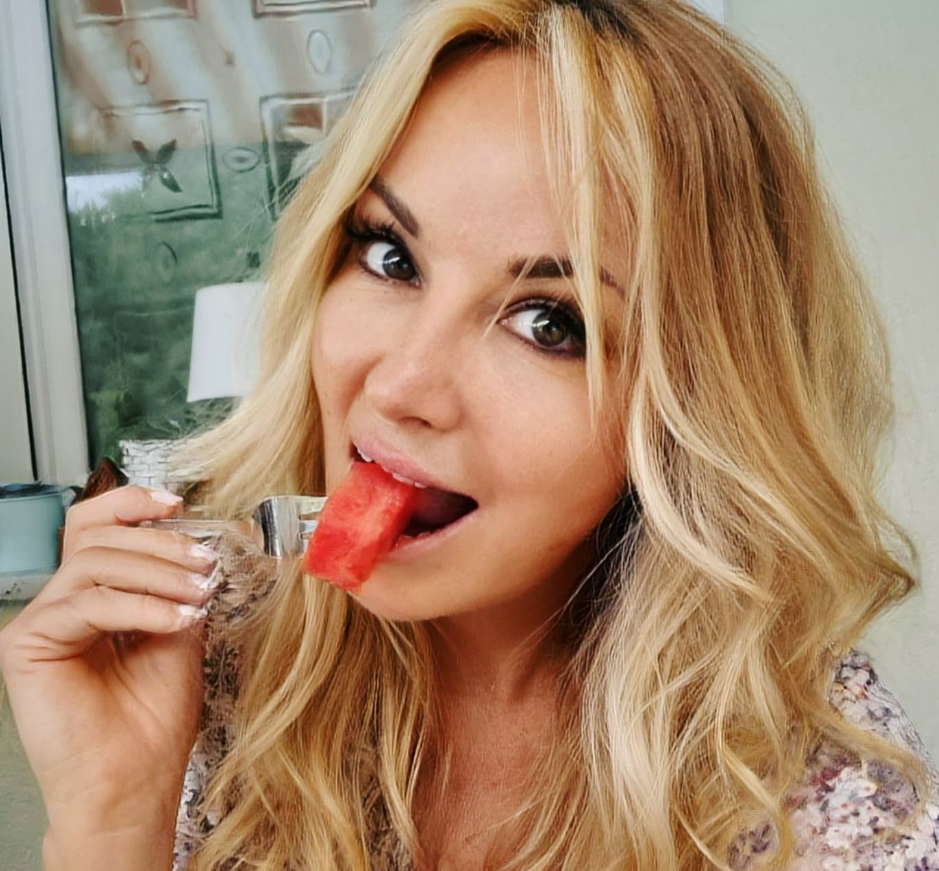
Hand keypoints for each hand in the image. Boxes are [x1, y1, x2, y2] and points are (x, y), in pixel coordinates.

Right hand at [0, 486, 218, 842]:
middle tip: (205, 564)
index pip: (96, 527)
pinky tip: (176, 622)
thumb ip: (178, 584)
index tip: (179, 506)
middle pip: (98, 536)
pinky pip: (88, 602)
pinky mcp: (27, 644)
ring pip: (94, 562)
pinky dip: (140, 607)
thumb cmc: (154, 716)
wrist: (135, 779)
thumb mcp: (179, 630)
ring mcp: (41, 621)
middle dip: (161, 543)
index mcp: (94, 594)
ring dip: (158, 573)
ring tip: (197, 597)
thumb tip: (207, 540)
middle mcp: (61, 602)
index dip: (132, 504)